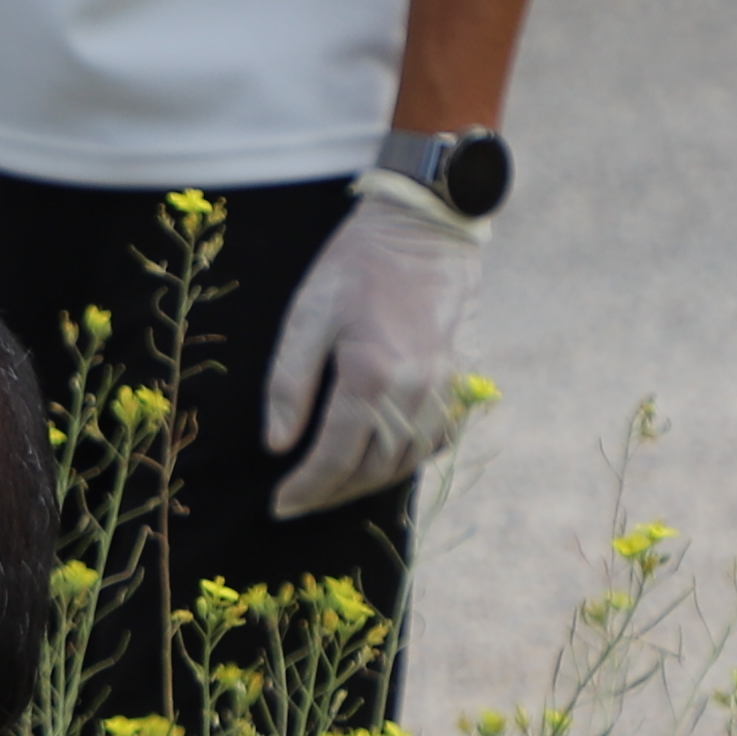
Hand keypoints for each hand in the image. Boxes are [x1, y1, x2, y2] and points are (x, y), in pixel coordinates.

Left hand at [261, 178, 488, 516]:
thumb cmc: (357, 265)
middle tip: (300, 502)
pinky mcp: (458, 381)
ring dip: (368, 484)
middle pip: (372, 469)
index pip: (334, 457)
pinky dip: (406, 461)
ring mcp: (442, 389)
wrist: (425, 228)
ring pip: (406, 462)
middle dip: (332, 494)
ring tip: (333, 488)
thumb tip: (278, 446)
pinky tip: (380, 461)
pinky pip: (435, 441)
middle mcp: (413, 392)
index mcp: (370, 375)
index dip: (306, 489)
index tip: (280, 506)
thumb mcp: (307, 314)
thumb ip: (289, 383)